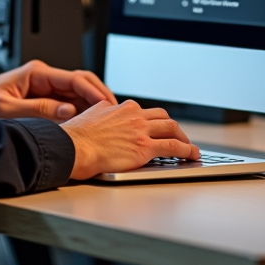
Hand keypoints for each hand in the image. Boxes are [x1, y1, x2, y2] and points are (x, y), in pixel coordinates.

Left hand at [0, 61, 116, 121]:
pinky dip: (80, 113)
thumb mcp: (7, 109)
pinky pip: (67, 104)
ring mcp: (44, 89)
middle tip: (115, 112)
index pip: (75, 79)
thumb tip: (68, 111)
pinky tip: (89, 124)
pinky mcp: (41, 101)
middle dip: (100, 96)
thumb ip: (39, 109)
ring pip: (77, 95)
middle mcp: (43, 78)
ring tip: (107, 120)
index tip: (108, 104)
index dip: (94, 92)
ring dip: (92, 106)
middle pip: (82, 84)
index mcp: (37, 73)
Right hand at [60, 100, 198, 179]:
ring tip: (190, 148)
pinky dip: (186, 150)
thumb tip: (107, 112)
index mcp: (122, 108)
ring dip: (184, 138)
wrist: (72, 147)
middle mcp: (134, 116)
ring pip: (172, 129)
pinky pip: (173, 147)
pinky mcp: (145, 148)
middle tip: (179, 137)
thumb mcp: (92, 115)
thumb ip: (105, 113)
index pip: (146, 112)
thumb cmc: (76, 137)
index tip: (159, 129)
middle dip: (174, 128)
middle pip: (163, 118)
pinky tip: (191, 155)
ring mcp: (141, 131)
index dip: (155, 122)